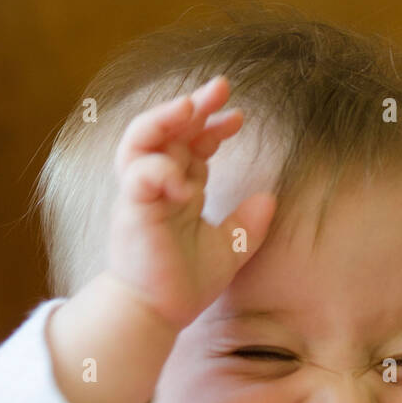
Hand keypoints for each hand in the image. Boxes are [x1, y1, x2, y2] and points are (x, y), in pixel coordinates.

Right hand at [106, 75, 275, 328]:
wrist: (156, 315)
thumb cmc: (184, 284)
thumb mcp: (229, 249)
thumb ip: (248, 224)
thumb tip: (269, 199)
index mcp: (178, 188)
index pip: (192, 142)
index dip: (213, 125)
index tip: (239, 117)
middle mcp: (158, 185)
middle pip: (169, 129)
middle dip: (193, 104)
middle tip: (221, 87)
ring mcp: (141, 195)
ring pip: (140, 138)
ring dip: (164, 117)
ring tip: (190, 106)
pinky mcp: (132, 211)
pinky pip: (138, 176)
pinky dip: (160, 170)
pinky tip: (188, 184)